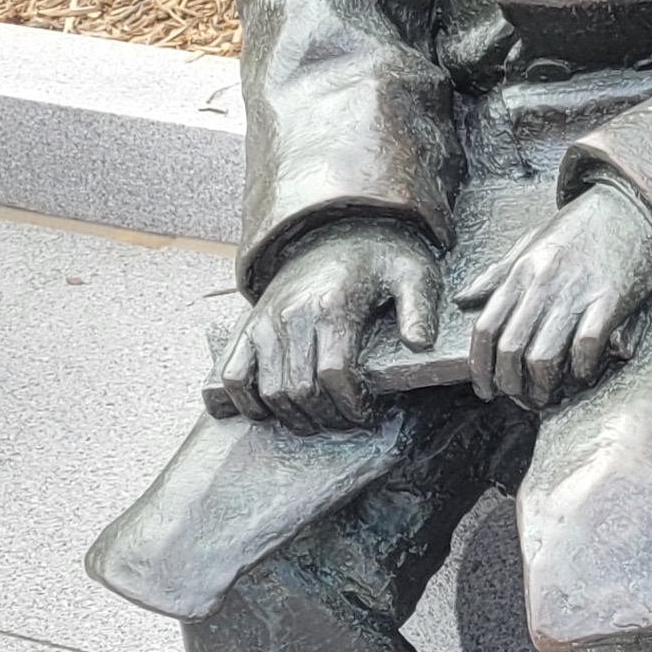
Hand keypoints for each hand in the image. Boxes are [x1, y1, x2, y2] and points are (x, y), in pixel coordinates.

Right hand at [221, 221, 442, 433]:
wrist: (330, 230)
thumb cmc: (377, 258)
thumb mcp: (411, 273)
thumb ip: (419, 308)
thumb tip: (419, 344)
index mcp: (333, 308)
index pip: (334, 375)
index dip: (351, 405)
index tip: (367, 414)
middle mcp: (292, 317)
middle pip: (300, 390)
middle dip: (326, 417)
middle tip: (346, 421)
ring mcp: (265, 323)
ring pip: (268, 390)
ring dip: (293, 417)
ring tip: (318, 419)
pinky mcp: (249, 326)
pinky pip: (233, 374)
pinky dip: (245, 402)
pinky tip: (270, 412)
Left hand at [458, 179, 651, 409]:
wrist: (632, 206)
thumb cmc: (582, 226)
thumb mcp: (532, 241)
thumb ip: (498, 272)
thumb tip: (465, 298)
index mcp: (520, 272)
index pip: (485, 328)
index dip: (480, 367)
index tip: (485, 389)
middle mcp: (542, 284)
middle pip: (510, 349)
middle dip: (510, 385)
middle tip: (519, 400)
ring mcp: (577, 292)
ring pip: (544, 355)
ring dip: (542, 386)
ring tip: (546, 397)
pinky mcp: (611, 299)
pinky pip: (587, 346)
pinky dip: (581, 369)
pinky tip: (582, 374)